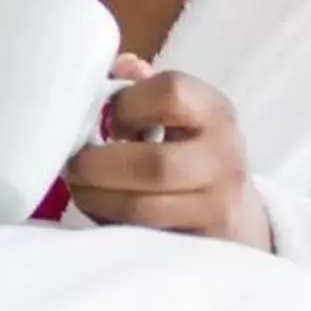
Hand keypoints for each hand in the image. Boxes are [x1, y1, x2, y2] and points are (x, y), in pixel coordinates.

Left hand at [64, 63, 270, 250]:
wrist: (237, 213)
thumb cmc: (193, 151)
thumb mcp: (182, 113)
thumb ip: (145, 87)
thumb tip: (118, 65)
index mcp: (216, 112)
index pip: (170, 93)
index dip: (126, 104)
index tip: (109, 122)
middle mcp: (224, 158)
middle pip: (154, 164)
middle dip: (98, 166)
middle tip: (73, 165)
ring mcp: (217, 206)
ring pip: (143, 208)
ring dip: (97, 198)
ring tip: (79, 187)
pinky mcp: (200, 244)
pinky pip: (143, 237)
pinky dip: (110, 223)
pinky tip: (99, 210)